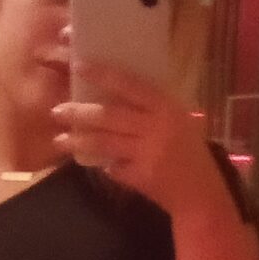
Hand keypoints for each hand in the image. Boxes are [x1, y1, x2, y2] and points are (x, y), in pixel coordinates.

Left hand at [52, 67, 216, 220]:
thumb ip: (151, 108)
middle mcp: (157, 127)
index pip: (130, 85)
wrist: (202, 194)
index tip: (79, 66)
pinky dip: (105, 166)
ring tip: (59, 140)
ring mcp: (148, 153)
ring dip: (78, 141)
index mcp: (167, 107)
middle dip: (79, 113)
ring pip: (104, 142)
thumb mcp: (178, 121)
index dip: (103, 74)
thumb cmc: (190, 152)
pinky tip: (95, 164)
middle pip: (109, 115)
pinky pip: (113, 168)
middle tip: (57, 111)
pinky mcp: (141, 176)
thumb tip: (112, 92)